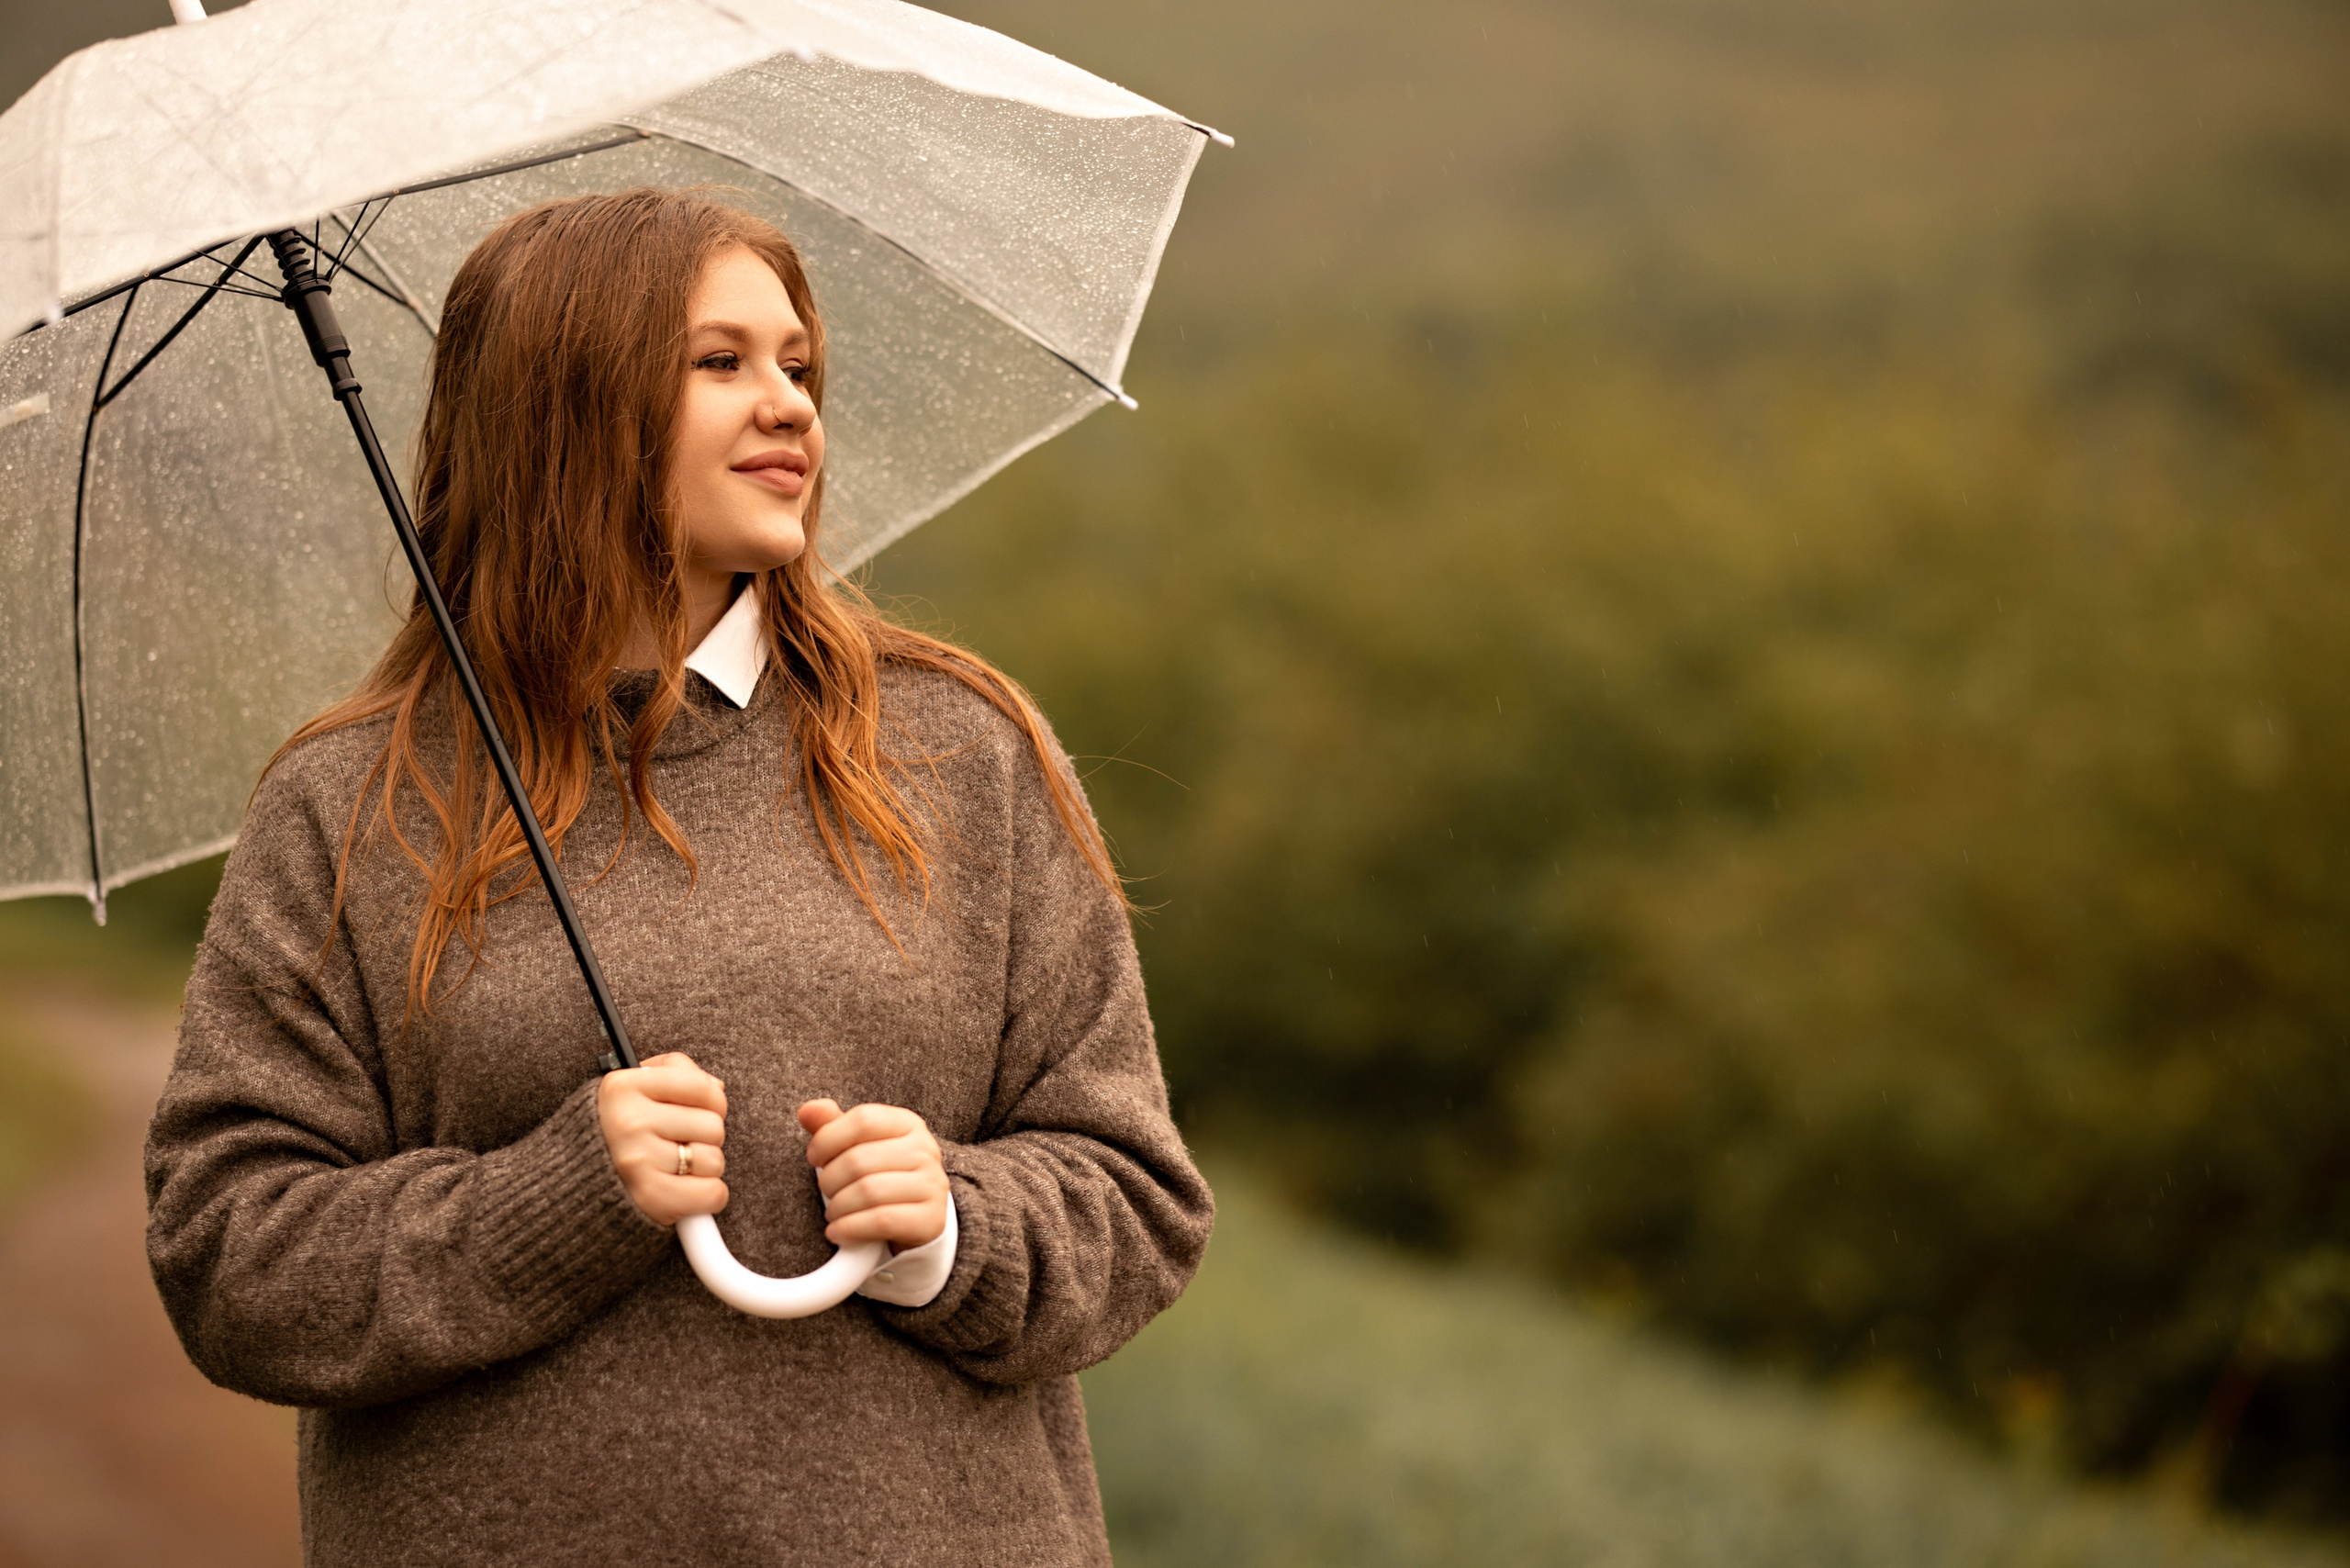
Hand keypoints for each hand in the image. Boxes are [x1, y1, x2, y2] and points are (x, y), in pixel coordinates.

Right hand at [599, 1052, 728, 1226]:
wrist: (572, 1184)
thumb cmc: (616, 1132)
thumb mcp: (633, 1088)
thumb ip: (675, 1073)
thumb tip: (716, 1087)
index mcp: (624, 1087)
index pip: (703, 1086)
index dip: (712, 1101)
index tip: (698, 1111)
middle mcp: (629, 1122)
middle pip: (713, 1126)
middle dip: (705, 1138)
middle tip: (678, 1144)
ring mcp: (638, 1161)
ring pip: (715, 1160)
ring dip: (703, 1169)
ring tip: (674, 1167)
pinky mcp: (650, 1197)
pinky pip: (713, 1193)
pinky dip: (706, 1196)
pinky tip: (684, 1190)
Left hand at [798, 1099, 947, 1253]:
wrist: (917, 1215)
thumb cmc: (881, 1175)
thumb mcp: (859, 1146)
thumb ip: (832, 1126)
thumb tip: (807, 1110)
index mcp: (907, 1124)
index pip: (863, 1120)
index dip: (828, 1139)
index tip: (814, 1158)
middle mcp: (925, 1150)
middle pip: (859, 1159)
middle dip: (829, 1180)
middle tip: (825, 1191)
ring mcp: (932, 1185)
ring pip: (868, 1192)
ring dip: (838, 1207)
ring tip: (832, 1213)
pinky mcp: (931, 1218)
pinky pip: (881, 1220)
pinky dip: (850, 1228)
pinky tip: (838, 1231)